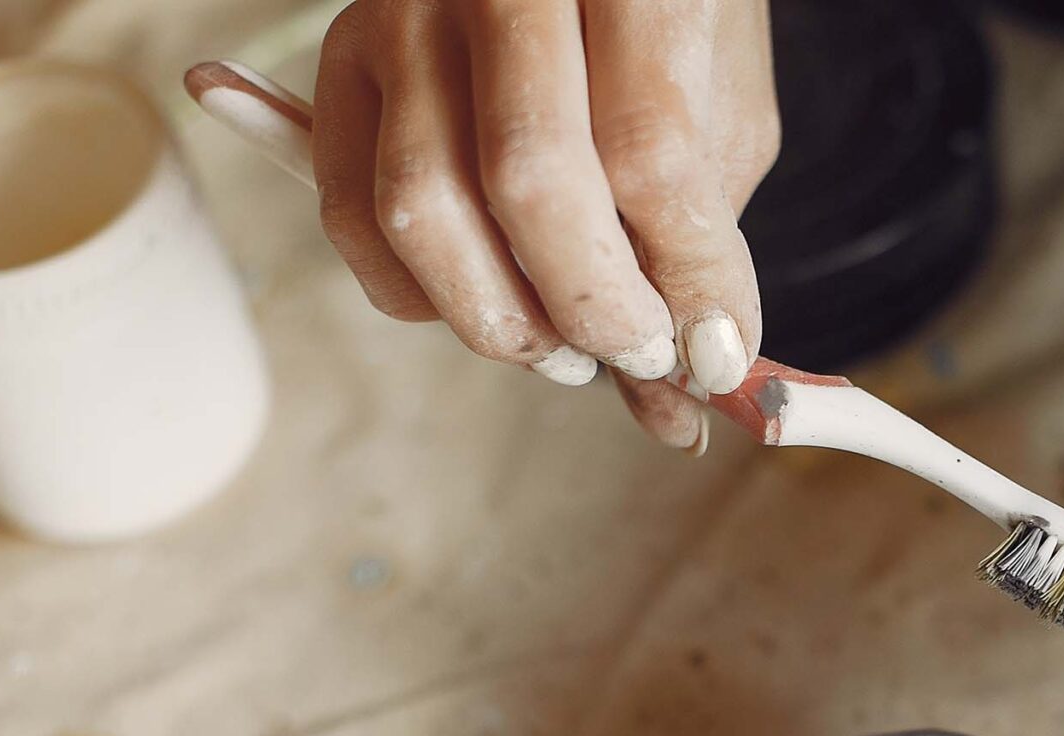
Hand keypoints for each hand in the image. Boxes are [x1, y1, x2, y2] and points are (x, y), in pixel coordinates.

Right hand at [313, 0, 777, 449]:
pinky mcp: (344, 57)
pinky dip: (420, 296)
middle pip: (526, 181)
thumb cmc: (661, 25)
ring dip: (504, 319)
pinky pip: (352, 215)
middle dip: (591, 307)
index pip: (649, 153)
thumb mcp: (719, 104)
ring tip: (569, 352)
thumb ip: (705, 231)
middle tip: (637, 353)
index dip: (686, 278)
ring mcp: (404, 15)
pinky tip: (493, 305)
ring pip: (422, 208)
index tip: (715, 354)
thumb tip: (696, 371)